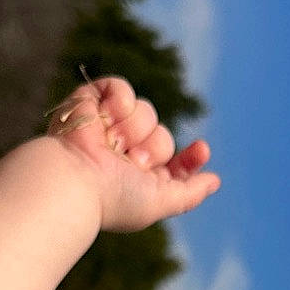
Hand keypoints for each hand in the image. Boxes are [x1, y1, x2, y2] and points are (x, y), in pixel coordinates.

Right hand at [44, 75, 219, 232]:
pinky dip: (118, 102)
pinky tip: (104, 119)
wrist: (75, 179)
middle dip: (152, 147)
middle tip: (129, 161)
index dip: (190, 157)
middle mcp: (123, 152)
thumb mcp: (160, 202)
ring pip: (145, 111)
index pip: (175, 162)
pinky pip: (120, 87)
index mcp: (138, 177)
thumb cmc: (114, 197)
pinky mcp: (90, 101)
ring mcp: (107, 126)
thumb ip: (189, 194)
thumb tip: (214, 181)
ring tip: (110, 145)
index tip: (201, 150)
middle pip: (162, 135)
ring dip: (133, 130)